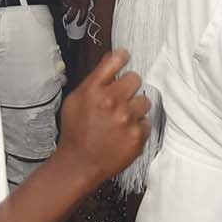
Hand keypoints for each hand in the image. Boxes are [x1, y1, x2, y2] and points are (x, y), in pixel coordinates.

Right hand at [57, 49, 150, 184]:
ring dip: (136, 107)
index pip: (114, 60)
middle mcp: (111, 101)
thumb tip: (111, 65)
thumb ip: (93, 82)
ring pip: (144, 100)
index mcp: (93, 90)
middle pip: (135, 78)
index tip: (125, 57)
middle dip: (129, 86)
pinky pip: (146, 122)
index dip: (122, 57)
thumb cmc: (76, 134)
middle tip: (122, 98)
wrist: (79, 164)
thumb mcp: (75, 101)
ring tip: (122, 118)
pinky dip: (138, 127)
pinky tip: (124, 132)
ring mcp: (126, 118)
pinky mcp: (137, 135)